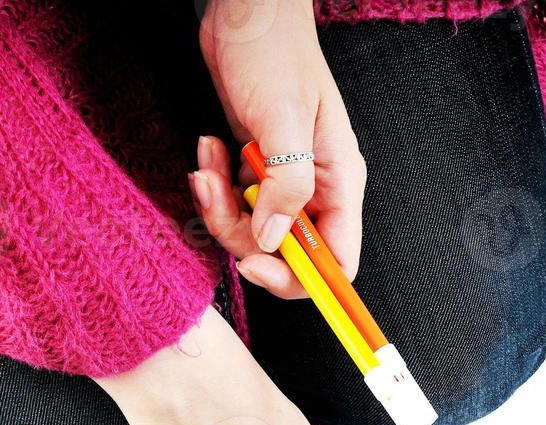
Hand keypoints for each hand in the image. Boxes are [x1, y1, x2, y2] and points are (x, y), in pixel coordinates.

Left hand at [196, 0, 365, 297]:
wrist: (247, 13)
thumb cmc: (274, 53)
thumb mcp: (283, 120)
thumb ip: (286, 186)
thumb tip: (273, 242)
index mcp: (339, 181)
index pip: (337, 261)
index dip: (298, 277)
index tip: (254, 261)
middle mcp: (316, 187)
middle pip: (285, 252)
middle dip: (242, 236)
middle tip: (216, 198)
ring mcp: (284, 179)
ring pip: (252, 231)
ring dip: (219, 209)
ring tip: (206, 166)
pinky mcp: (257, 168)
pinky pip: (234, 203)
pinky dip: (215, 187)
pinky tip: (209, 151)